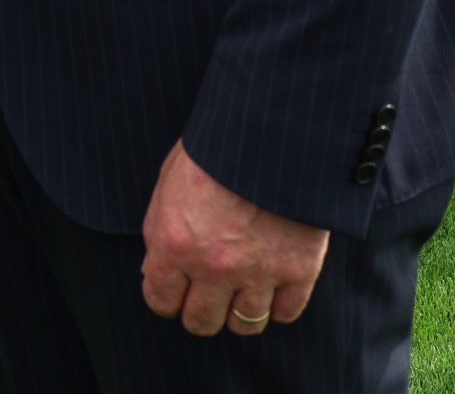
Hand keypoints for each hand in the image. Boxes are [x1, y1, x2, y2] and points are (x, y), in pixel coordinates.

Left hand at [140, 140, 328, 337]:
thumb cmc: (213, 150)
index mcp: (175, 244)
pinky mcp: (298, 270)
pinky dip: (278, 303)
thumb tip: (155, 270)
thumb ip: (160, 231)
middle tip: (207, 292)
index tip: (175, 290)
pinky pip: (286, 313)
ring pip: (245, 325)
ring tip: (240, 288)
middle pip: (202, 322)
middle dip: (200, 309)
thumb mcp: (168, 184)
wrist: (270, 129)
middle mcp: (214, 267)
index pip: (161, 301)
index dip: (166, 297)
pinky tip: (272, 283)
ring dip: (239, 310)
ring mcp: (258, 273)